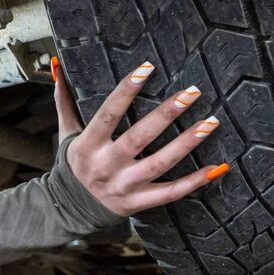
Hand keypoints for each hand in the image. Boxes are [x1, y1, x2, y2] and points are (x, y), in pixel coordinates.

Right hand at [51, 57, 227, 216]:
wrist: (71, 207)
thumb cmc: (75, 163)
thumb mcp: (66, 132)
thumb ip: (64, 100)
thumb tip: (57, 67)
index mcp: (88, 145)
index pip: (108, 114)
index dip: (126, 91)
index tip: (146, 69)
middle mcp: (106, 166)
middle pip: (138, 137)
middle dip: (166, 114)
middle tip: (191, 92)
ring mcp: (125, 186)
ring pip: (160, 164)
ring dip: (187, 143)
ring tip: (210, 122)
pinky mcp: (139, 202)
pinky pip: (170, 192)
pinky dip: (195, 181)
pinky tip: (216, 167)